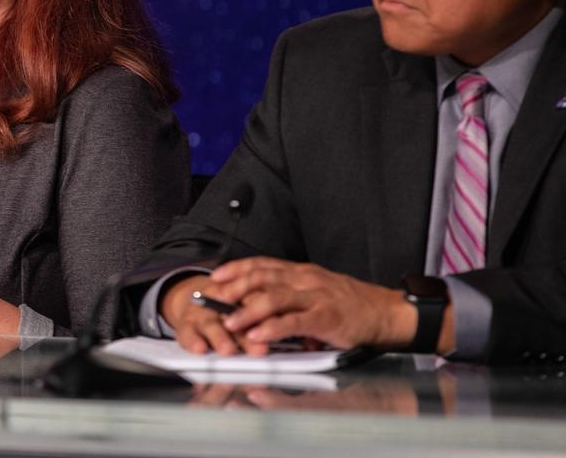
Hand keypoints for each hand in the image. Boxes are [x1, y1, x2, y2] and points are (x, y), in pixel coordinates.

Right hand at [160, 274, 268, 356]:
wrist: (194, 299)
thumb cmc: (228, 307)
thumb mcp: (244, 303)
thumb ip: (262, 316)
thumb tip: (290, 334)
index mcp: (237, 293)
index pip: (253, 300)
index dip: (265, 315)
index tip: (278, 330)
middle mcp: (217, 301)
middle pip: (232, 315)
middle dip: (246, 334)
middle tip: (259, 349)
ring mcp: (200, 313)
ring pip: (210, 325)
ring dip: (220, 337)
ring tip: (229, 351)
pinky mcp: (184, 325)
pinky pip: (187, 333)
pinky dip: (192, 341)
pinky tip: (200, 349)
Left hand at [208, 257, 415, 350]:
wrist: (387, 313)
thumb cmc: (351, 306)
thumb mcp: (317, 294)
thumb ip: (292, 300)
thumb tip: (262, 312)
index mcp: (302, 273)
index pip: (263, 264)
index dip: (237, 269)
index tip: (216, 276)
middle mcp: (306, 280)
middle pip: (263, 277)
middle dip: (235, 287)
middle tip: (213, 297)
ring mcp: (317, 297)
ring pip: (275, 297)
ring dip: (248, 310)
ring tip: (230, 321)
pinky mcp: (327, 317)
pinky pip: (295, 321)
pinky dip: (273, 328)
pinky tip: (258, 336)